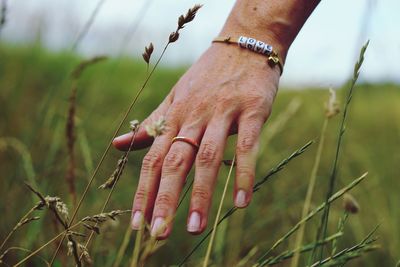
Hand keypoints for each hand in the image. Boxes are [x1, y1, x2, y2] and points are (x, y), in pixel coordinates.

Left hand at [113, 42, 279, 238]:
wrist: (243, 45)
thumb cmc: (207, 77)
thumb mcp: (174, 98)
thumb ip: (150, 124)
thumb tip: (116, 145)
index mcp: (174, 115)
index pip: (153, 158)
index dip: (143, 190)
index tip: (136, 223)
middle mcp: (193, 115)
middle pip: (175, 161)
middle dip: (165, 199)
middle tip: (158, 234)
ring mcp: (222, 112)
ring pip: (207, 157)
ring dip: (200, 194)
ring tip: (194, 229)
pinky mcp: (251, 110)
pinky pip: (246, 145)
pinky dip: (242, 174)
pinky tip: (241, 203)